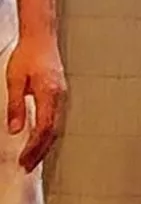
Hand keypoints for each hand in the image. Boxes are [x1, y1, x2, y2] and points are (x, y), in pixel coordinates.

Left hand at [5, 31, 63, 171]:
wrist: (41, 37)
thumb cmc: (28, 55)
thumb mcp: (15, 81)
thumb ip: (16, 106)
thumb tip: (16, 130)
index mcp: (49, 94)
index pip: (43, 128)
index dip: (34, 148)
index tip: (23, 161)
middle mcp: (59, 96)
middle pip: (53, 131)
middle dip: (40, 151)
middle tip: (27, 167)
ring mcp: (62, 95)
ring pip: (56, 126)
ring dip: (45, 144)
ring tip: (32, 158)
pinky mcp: (60, 93)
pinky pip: (56, 118)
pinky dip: (48, 133)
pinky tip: (39, 138)